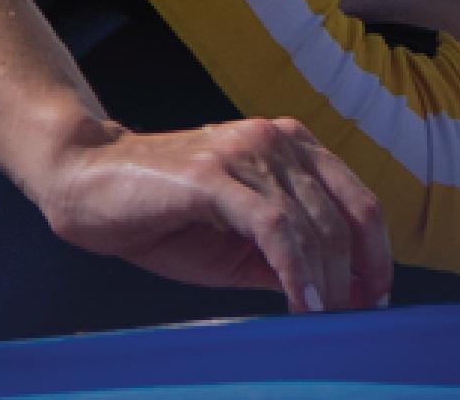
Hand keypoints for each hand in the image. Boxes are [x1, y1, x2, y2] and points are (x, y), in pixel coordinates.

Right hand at [40, 118, 391, 311]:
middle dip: (357, 273)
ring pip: (313, 223)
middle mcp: (274, 140)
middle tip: (356, 318)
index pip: (357, 199)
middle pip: (345, 213)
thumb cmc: (154, 215)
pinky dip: (296, 270)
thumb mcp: (232, 246)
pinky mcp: (215, 175)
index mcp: (287, 146)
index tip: (374, 297)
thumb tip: (337, 294)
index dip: (375, 253)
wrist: (83, 184)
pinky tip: (302, 302)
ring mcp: (244, 153)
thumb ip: (281, 259)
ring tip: (325, 318)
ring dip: (327, 279)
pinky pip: (274, 229)